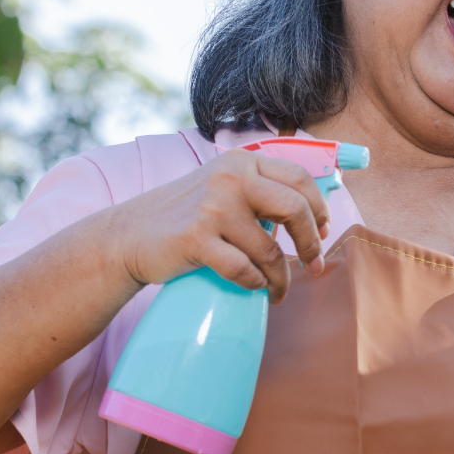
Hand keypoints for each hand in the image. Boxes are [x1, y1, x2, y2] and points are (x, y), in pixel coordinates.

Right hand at [103, 150, 331, 302]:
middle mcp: (230, 178)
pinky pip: (245, 270)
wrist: (130, 234)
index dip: (319, 209)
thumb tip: (312, 213)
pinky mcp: (197, 238)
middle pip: (295, 210)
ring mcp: (213, 207)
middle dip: (311, 244)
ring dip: (281, 279)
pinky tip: (255, 288)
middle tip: (315, 266)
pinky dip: (255, 284)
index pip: (299, 180)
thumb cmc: (186, 215)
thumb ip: (260, 191)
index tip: (324, 232)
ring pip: (270, 251)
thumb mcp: (223, 187)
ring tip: (278, 291)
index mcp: (242, 162)